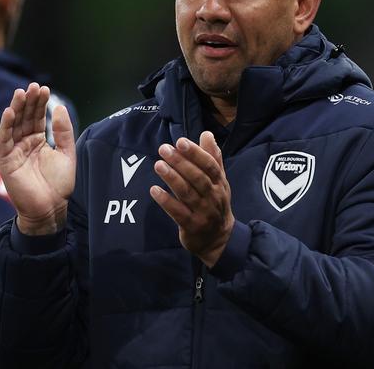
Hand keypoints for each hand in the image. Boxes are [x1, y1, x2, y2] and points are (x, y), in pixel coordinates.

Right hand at [0, 83, 75, 234]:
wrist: (51, 208)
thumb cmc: (59, 184)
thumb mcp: (66, 153)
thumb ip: (63, 131)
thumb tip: (59, 107)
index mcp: (38, 141)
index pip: (37, 117)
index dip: (40, 103)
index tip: (44, 89)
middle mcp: (25, 143)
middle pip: (25, 118)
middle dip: (28, 102)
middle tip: (33, 86)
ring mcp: (14, 151)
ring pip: (13, 125)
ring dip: (16, 109)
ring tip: (21, 93)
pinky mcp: (6, 161)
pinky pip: (4, 140)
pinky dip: (5, 126)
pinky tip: (9, 112)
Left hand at [150, 131, 233, 266]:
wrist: (218, 239)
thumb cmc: (215, 204)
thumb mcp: (219, 181)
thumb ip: (212, 158)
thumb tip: (207, 134)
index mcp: (219, 184)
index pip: (209, 166)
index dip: (196, 153)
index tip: (181, 141)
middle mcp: (213, 197)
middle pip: (197, 178)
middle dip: (181, 162)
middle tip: (164, 149)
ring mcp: (203, 213)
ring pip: (187, 194)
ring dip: (172, 178)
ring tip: (158, 165)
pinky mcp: (191, 226)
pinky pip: (178, 213)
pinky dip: (166, 201)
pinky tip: (154, 190)